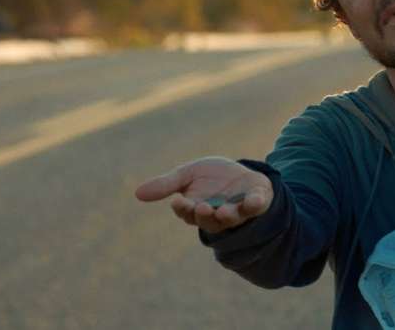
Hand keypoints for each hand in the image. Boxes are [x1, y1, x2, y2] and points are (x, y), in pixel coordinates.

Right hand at [135, 156, 272, 233]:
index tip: (178, 201)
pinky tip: (253, 200)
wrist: (242, 173)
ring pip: (232, 219)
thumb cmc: (212, 177)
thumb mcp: (189, 175)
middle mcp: (217, 215)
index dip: (183, 209)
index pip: (188, 213)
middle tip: (201, 207)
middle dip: (205, 215)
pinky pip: (256, 207)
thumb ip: (167, 184)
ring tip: (223, 211)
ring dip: (227, 216)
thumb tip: (137, 193)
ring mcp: (238, 210)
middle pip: (209, 221)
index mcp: (198, 209)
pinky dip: (255, 204)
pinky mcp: (257, 202)